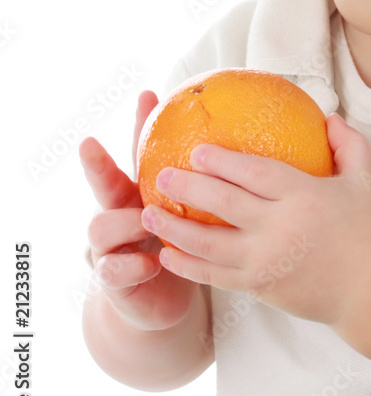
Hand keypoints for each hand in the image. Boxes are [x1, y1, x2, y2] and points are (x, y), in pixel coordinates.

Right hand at [79, 90, 199, 331]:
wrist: (160, 302)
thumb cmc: (186, 247)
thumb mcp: (197, 214)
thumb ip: (215, 184)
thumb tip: (255, 141)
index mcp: (143, 192)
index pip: (141, 152)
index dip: (141, 124)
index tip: (149, 94)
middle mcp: (120, 213)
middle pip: (104, 183)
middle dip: (96, 163)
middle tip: (90, 144)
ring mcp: (111, 246)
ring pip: (102, 225)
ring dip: (124, 221)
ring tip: (145, 220)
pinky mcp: (114, 279)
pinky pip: (114, 270)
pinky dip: (132, 265)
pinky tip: (152, 264)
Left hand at [143, 113, 370, 326]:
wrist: (367, 291)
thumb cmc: (364, 230)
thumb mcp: (363, 181)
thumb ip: (349, 145)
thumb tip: (329, 116)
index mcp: (303, 197)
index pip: (255, 174)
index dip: (223, 161)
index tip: (197, 150)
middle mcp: (280, 228)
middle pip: (224, 204)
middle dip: (187, 188)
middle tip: (161, 175)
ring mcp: (265, 261)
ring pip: (209, 244)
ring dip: (174, 228)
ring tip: (148, 213)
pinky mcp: (258, 287)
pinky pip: (214, 276)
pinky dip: (187, 265)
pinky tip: (166, 254)